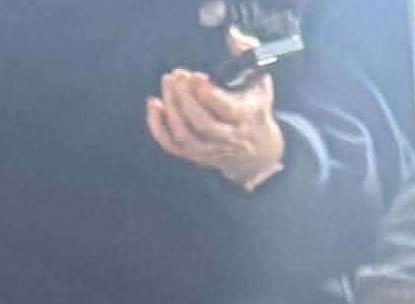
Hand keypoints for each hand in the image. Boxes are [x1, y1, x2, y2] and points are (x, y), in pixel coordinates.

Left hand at [147, 64, 281, 186]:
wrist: (257, 150)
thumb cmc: (255, 107)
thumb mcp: (260, 80)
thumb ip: (248, 54)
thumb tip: (232, 36)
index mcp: (245, 118)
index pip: (226, 110)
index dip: (207, 94)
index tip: (195, 76)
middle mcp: (227, 138)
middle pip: (202, 123)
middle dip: (185, 97)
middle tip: (177, 75)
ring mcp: (209, 150)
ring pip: (185, 135)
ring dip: (171, 108)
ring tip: (168, 82)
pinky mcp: (195, 155)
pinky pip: (171, 147)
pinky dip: (158, 128)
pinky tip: (154, 105)